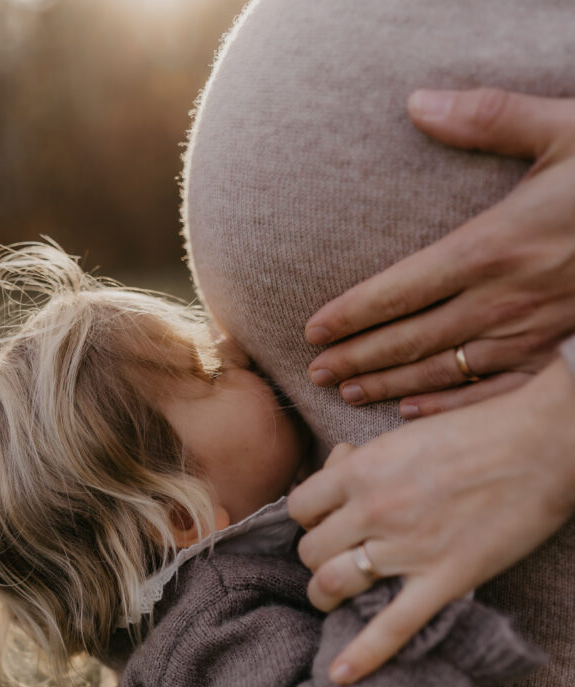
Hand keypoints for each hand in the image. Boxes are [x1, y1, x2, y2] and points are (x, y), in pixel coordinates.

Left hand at [287, 357, 574, 682]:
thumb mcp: (407, 434)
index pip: (300, 507)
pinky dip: (362, 655)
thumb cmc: (478, 431)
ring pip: (333, 584)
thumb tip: (337, 464)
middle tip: (335, 558)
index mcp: (363, 470)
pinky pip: (393, 627)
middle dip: (316, 558)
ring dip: (326, 594)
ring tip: (334, 597)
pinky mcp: (444, 578)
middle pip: (310, 550)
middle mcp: (374, 510)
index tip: (325, 521)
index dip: (308, 518)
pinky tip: (340, 676)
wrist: (542, 444)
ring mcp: (407, 548)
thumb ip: (366, 457)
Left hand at [305, 89, 574, 417]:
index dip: (352, 313)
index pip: (400, 289)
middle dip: (357, 356)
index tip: (313, 330)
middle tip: (314, 371)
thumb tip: (418, 102)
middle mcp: (500, 300)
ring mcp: (525, 334)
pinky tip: (411, 408)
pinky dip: (446, 402)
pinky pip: (487, 390)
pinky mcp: (550, 354)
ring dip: (389, 382)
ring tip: (348, 390)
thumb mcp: (563, 131)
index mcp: (491, 247)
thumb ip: (488, 119)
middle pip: (409, 338)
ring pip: (441, 369)